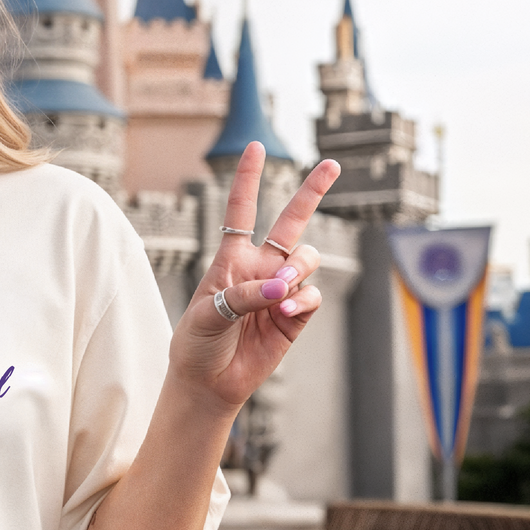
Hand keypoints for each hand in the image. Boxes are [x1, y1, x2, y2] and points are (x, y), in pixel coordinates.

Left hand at [168, 142, 340, 412]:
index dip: (248, 179)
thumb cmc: (197, 344)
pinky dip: (302, 300)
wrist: (209, 382)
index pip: (241, 211)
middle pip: (291, 221)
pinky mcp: (296, 315)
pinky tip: (286, 312)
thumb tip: (281, 287)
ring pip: (307, 260)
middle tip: (332, 164)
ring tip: (280, 291)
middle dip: (312, 191)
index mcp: (230, 259)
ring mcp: (281, 290)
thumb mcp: (207, 316)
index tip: (255, 147)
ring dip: (298, 269)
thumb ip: (242, 296)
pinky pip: (311, 296)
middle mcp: (259, 268)